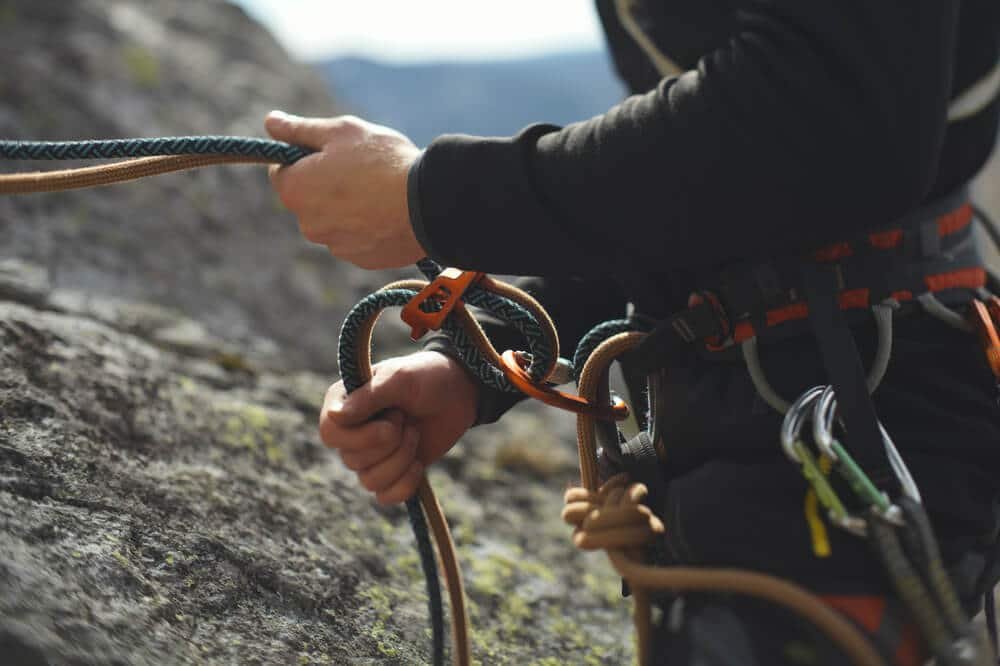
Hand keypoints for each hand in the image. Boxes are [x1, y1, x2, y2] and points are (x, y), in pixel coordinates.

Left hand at [265, 111, 424, 269]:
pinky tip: (389, 212)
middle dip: (326, 184)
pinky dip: (368, 226)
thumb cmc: (382, 161)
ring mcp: (335, 246)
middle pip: (309, 198)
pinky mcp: (361, 259)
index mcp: (295, 190)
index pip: (281, 171)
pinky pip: (357, 238)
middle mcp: (308, 224)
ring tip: (380, 191)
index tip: (331, 152)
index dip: (304, 157)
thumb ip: (300, 129)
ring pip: (334, 220)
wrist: (429, 203)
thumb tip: (271, 122)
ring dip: (348, 207)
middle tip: (361, 169)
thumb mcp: (340, 132)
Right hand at [320, 351, 478, 504]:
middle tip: (406, 419)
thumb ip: (369, 397)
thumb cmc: (425, 377)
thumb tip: (334, 417)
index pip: (330, 433)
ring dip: (400, 459)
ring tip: (415, 433)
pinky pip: (385, 496)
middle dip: (389, 443)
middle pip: (351, 459)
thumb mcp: (400, 379)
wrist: (457, 392)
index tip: (392, 420)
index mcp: (343, 403)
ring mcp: (370, 455)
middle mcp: (351, 432)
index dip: (360, 435)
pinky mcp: (390, 473)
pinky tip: (419, 463)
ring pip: (369, 480)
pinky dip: (405, 483)